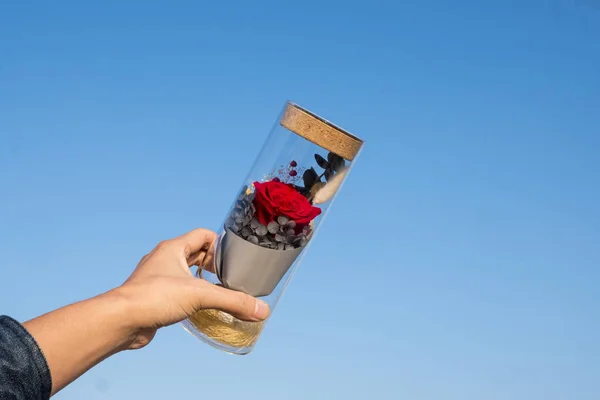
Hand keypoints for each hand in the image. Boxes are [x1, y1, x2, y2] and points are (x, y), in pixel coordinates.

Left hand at [114, 228, 269, 348]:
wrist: (121, 320)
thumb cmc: (154, 297)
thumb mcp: (200, 296)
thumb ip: (233, 301)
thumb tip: (262, 310)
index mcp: (174, 248)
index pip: (203, 235)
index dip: (220, 244)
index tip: (234, 259)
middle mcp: (164, 259)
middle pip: (195, 253)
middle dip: (213, 264)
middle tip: (230, 277)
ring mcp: (156, 277)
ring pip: (185, 273)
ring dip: (201, 281)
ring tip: (218, 292)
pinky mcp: (153, 296)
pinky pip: (177, 290)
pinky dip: (190, 296)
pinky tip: (200, 309)